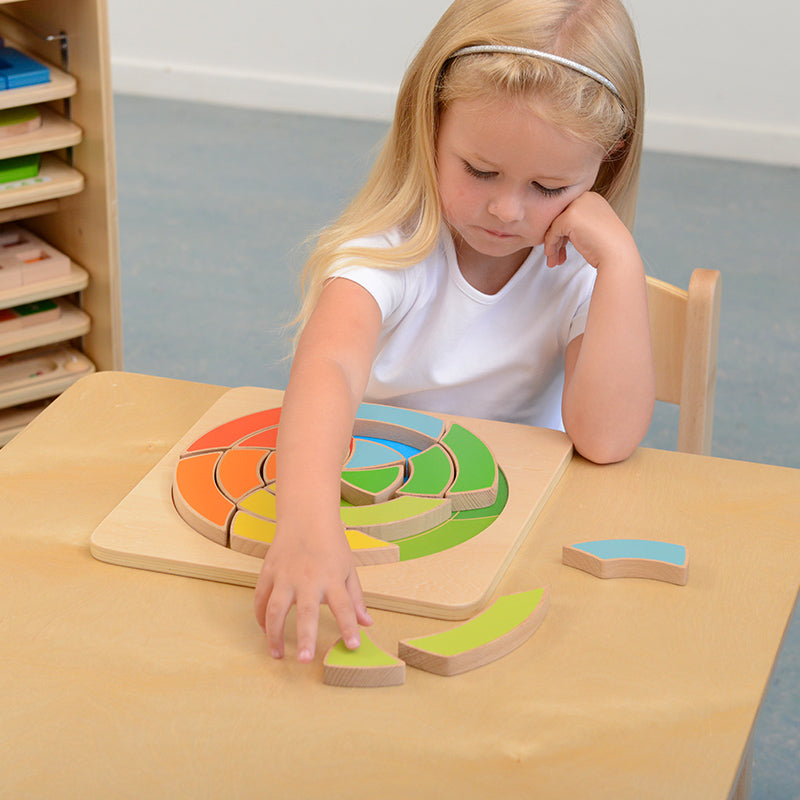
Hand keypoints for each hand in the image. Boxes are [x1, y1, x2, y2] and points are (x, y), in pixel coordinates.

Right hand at [253, 517, 373, 662]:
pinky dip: (260, 617)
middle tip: (305, 660)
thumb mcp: (348, 568)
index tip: (353, 646)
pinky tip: (265, 631)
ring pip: (275, 608)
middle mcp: (308, 578)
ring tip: (277, 654)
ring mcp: (286, 575)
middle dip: (306, 636)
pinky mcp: (269, 571)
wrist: (306, 516)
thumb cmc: (331, 543)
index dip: (349, 627)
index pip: (344, 606)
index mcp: (332, 578)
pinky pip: (260, 598)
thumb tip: (367, 623)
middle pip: (306, 611)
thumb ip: (356, 598)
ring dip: (274, 634)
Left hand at [543, 192, 635, 269]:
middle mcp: (584, 197)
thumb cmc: (607, 247)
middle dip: (557, 240)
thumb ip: (577, 225)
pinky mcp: (569, 217)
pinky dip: (551, 246)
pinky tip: (553, 258)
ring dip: (553, 245)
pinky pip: (552, 232)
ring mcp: (576, 206)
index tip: (562, 250)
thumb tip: (555, 232)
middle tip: (555, 257)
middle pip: (560, 218)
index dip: (564, 233)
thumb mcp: (592, 228)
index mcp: (592, 198)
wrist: (617, 254)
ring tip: (553, 261)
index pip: (569, 213)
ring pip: (555, 226)